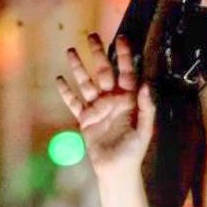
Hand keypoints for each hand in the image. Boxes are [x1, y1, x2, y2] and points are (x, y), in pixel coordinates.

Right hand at [56, 33, 154, 176]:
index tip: (122, 39)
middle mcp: (112, 101)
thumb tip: (147, 85)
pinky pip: (74, 102)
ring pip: (86, 83)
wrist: (117, 170)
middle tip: (91, 35)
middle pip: (104, 72)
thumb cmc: (134, 152)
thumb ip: (147, 108)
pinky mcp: (85, 119)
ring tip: (71, 51)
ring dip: (78, 68)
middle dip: (98, 54)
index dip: (125, 57)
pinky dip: (66, 92)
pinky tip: (60, 79)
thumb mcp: (144, 130)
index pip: (127, 74)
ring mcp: (98, 109)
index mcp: (128, 101)